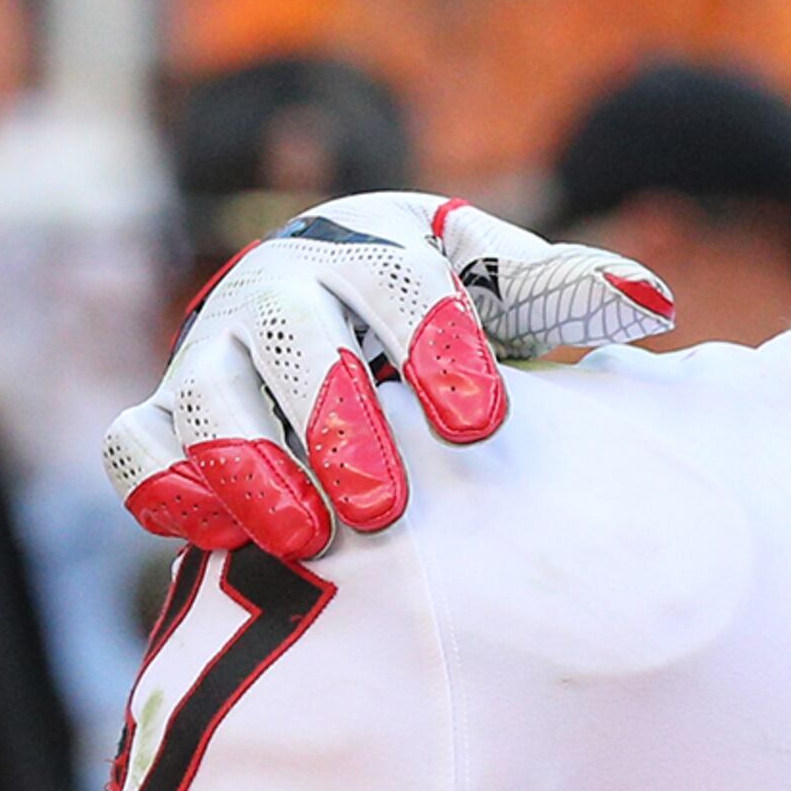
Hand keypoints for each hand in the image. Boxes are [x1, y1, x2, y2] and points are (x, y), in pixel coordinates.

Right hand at [103, 189, 673, 559]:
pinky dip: (163, 482)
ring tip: (305, 538)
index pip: (400, 282)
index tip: (481, 423)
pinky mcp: (169, 410)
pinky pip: (136, 445)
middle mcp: (282, 292)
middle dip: (336, 423)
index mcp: (376, 252)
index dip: (436, 347)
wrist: (336, 301)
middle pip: (294, 344)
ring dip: (248, 465)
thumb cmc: (444, 306)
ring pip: (205, 397)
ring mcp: (216, 352)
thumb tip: (655, 303)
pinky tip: (206, 531)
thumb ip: (567, 292)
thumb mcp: (502, 286)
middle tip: (386, 510)